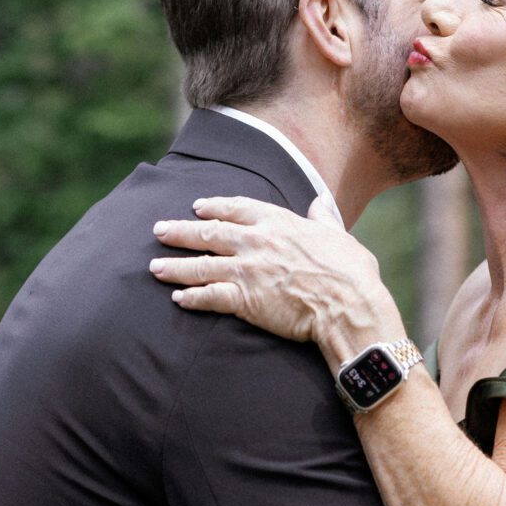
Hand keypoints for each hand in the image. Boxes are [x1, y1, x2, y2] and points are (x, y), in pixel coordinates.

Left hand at [149, 195, 398, 363]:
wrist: (346, 304)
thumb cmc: (350, 272)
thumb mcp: (339, 235)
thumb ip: (324, 217)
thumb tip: (320, 201)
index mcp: (278, 222)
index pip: (237, 208)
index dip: (215, 207)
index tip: (197, 206)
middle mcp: (256, 241)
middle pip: (209, 232)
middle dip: (180, 232)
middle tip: (159, 231)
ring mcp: (247, 270)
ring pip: (201, 265)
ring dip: (175, 266)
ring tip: (155, 267)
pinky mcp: (243, 299)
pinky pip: (209, 297)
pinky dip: (192, 297)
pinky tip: (177, 298)